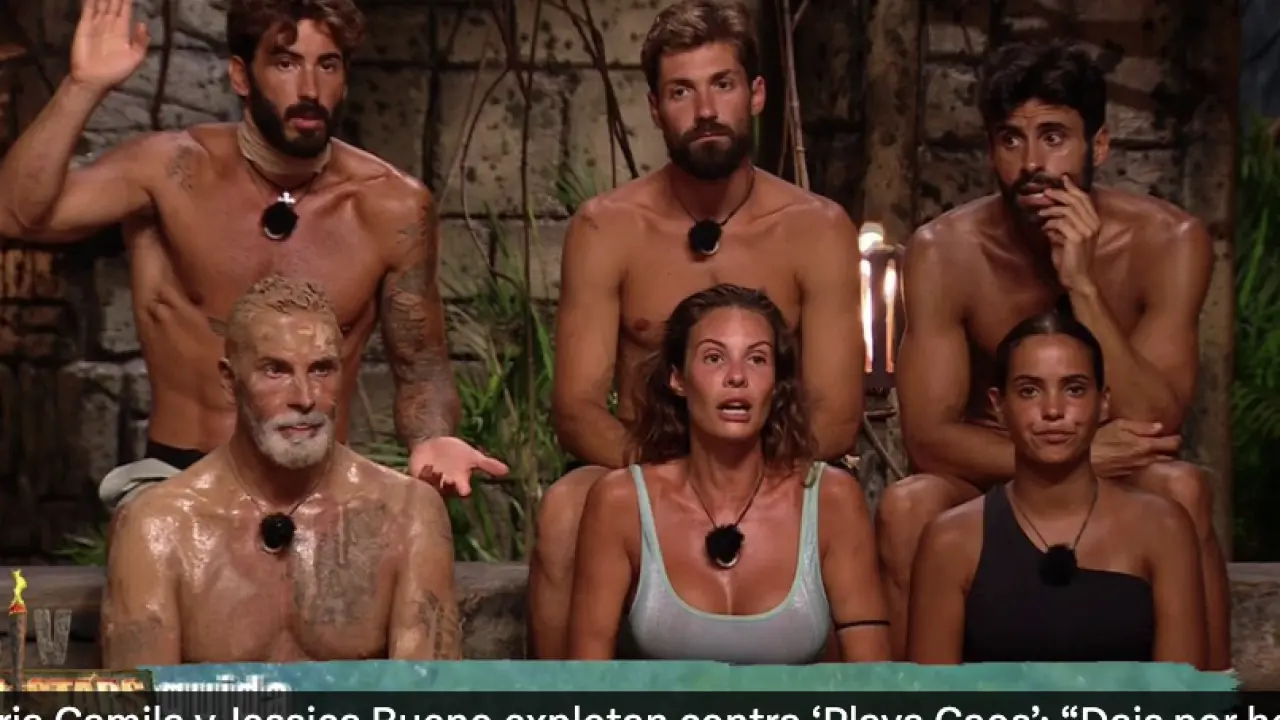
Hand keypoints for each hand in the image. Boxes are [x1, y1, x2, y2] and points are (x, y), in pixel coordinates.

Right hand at [70, 0, 149, 91]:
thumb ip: (141, 41)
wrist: (93, 79)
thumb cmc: (116, 72)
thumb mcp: (135, 58)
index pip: (125, 9)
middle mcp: (110, 24)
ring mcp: (96, 23)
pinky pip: (88, 8)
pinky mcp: (84, 25)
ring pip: (101, 3)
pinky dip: (90, 0)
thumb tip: (142, 23)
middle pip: (113, 3)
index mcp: (123, 31)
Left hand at [408, 436, 508, 497]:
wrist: (435, 444)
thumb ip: (488, 464)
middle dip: (446, 486)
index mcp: (459, 481)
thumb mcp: (473, 456)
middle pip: (445, 490)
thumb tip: (507, 471)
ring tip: (436, 470)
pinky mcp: (417, 476)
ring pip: (431, 486)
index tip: (466, 489)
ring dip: (433, 480)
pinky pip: (418, 480)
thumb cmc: (456, 453)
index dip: (463, 489)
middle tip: (448, 480)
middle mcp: (444, 485)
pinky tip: (426, 466)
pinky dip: (421, 474)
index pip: (462, 489)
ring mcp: (430, 481)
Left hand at [1040, 175, 1100, 291]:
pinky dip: (1050, 224)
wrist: (1077, 277)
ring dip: (1051, 210)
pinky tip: (1044, 229)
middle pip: (1076, 201)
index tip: (1063, 179)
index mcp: (1094, 222)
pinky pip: (1060, 223)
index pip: (1085, 199)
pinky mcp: (1077, 238)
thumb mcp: (1067, 236)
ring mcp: (1087, 231)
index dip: (1073, 188)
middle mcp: (1094, 224)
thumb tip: (1049, 210)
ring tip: (1040, 214)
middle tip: (1046, 192)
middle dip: (1060, 194)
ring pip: (1067, 210)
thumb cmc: (1070, 258)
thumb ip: (1062, 223)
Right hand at [1090, 419, 1180, 479]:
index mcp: (1146, 445)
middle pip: (1169, 456)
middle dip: (1170, 449)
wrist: (1085, 459)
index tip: (1173, 434)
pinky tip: (1139, 457)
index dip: (1176, 438)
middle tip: (1166, 442)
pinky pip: (1145, 468)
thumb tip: (1160, 426)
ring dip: (1159, 457)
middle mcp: (1146, 459)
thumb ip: (1141, 427)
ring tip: (1154, 450)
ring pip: (1158, 463)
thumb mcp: (1119, 425)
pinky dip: (1146, 463)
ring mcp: (1138, 469)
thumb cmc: (1100, 438)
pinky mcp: (1130, 474)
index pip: (1173, 443)